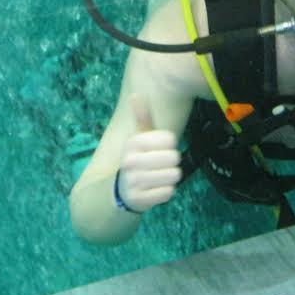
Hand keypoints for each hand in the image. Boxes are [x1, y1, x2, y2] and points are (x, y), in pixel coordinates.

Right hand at [116, 94, 181, 211]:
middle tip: (161, 165)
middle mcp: (130, 161)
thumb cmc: (138, 159)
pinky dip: (166, 192)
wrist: (120, 191)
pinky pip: (168, 192)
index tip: (161, 149)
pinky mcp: (139, 199)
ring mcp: (134, 181)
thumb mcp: (138, 138)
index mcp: (133, 143)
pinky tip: (155, 189)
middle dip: (172, 162)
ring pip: (174, 176)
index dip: (170, 145)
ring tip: (159, 177)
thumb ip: (142, 117)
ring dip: (170, 177)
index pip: (170, 139)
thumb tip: (136, 94)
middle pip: (174, 158)